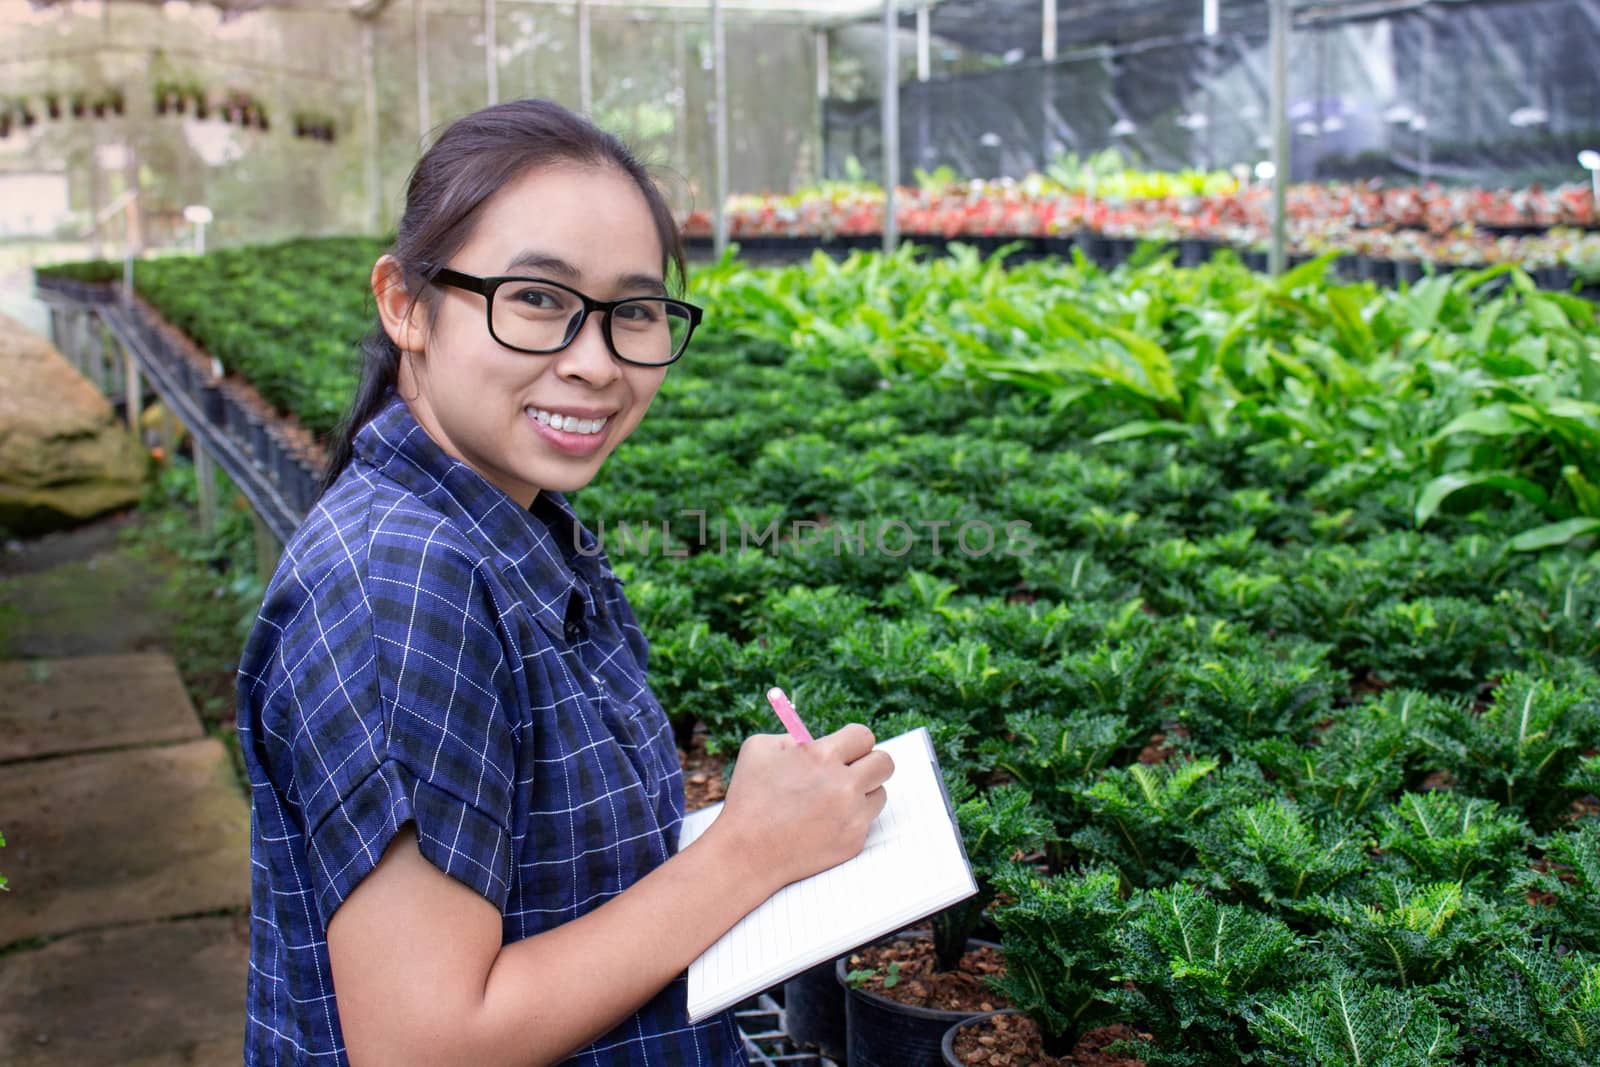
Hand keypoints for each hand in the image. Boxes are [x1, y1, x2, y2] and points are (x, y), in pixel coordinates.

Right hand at [710, 723, 894, 892]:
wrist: (746, 854)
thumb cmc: (748, 799)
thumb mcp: (759, 750)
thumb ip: (791, 736)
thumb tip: (814, 739)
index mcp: (822, 756)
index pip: (863, 736)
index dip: (854, 742)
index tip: (847, 749)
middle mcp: (844, 785)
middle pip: (885, 763)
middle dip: (870, 763)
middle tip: (854, 770)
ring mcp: (852, 816)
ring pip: (880, 794)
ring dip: (863, 793)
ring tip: (833, 800)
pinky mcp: (854, 841)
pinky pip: (866, 822)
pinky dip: (850, 820)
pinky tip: (824, 824)